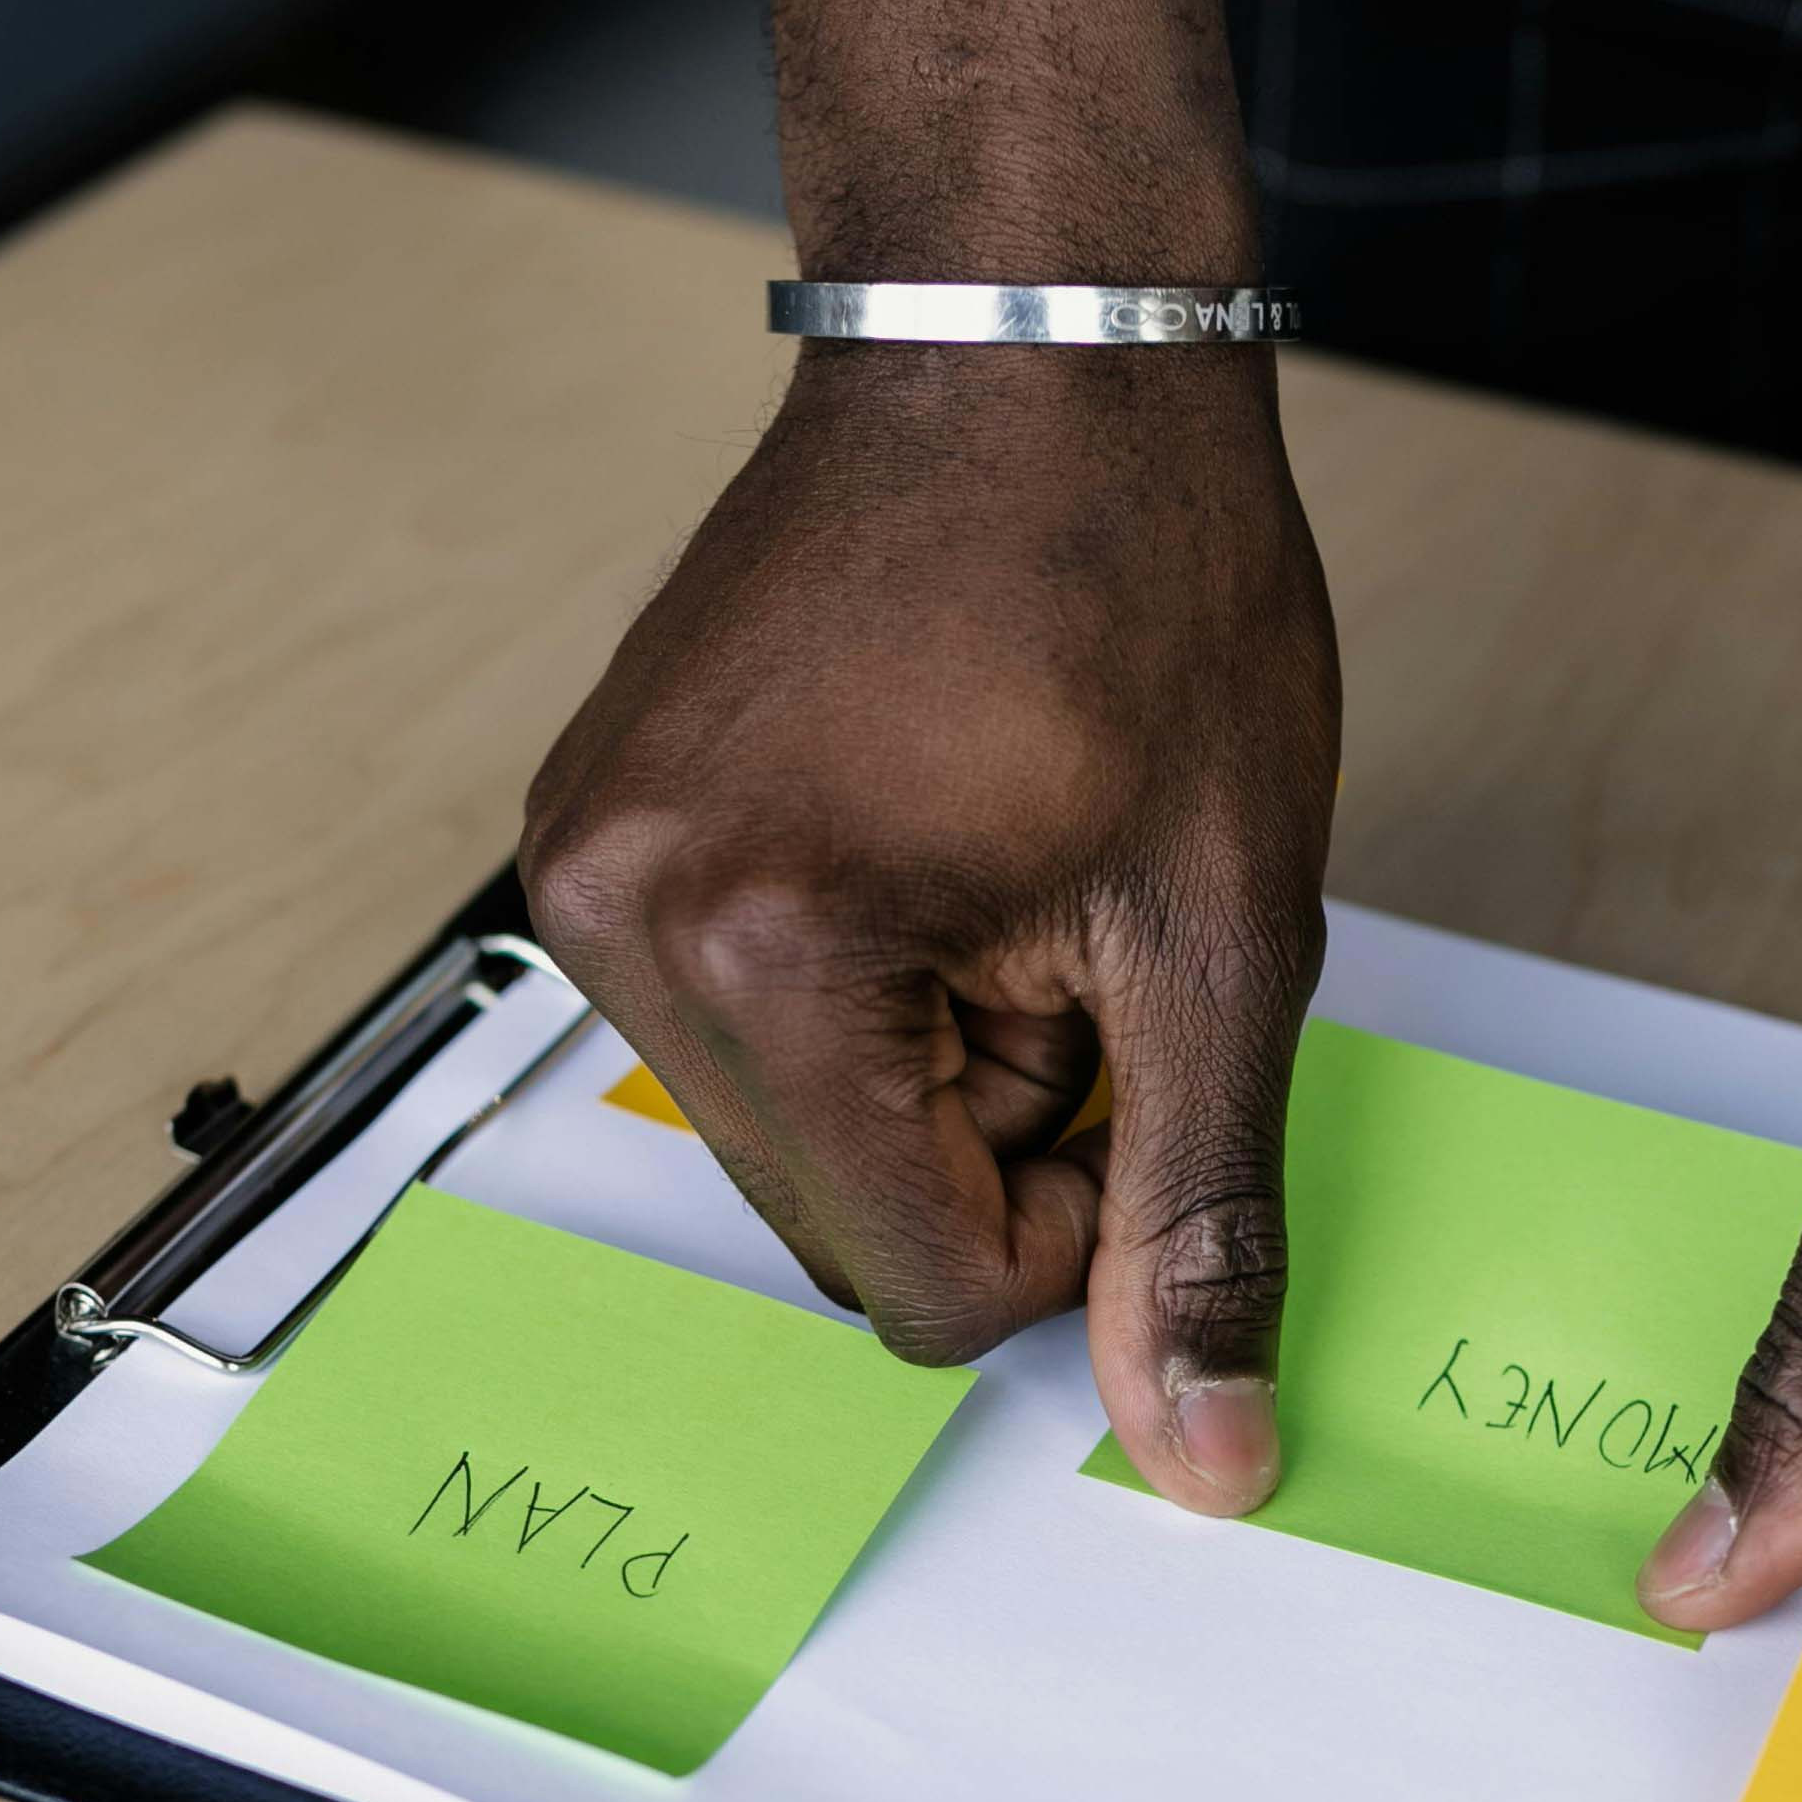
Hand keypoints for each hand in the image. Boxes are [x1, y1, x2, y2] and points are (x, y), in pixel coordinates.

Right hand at [521, 343, 1338, 1510]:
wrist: (1026, 340)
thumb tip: (1203, 1460)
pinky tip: (926, 838)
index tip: (1126, 1036)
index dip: (1074, 1214)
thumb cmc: (1139, 581)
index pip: (923, 1286)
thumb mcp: (1219, 934)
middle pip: (845, 1226)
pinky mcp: (588, 836)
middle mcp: (621, 922)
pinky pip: (740, 1031)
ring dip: (931, 1063)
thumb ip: (1197, 1212)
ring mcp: (583, 873)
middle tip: (1066, 929)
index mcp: (765, 954)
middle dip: (992, 1129)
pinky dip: (858, 992)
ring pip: (796, 1141)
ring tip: (998, 868)